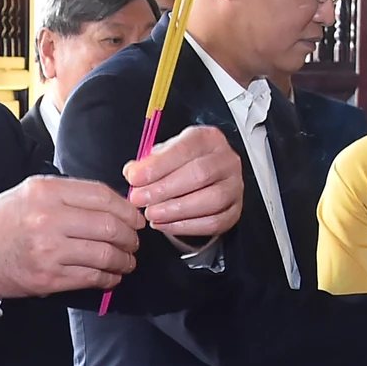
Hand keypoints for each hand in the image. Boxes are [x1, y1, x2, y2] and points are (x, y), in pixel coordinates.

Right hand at [0, 175, 143, 298]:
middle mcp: (48, 219)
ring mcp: (49, 250)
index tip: (136, 218)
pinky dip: (109, 278)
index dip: (127, 209)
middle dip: (130, 237)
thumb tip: (112, 204)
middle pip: (110, 226)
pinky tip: (111, 275)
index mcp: (46, 191)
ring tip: (126, 260)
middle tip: (134, 241)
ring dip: (124, 260)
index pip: (102, 196)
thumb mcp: (30, 192)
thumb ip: (69, 194)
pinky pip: (92, 277)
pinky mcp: (49, 277)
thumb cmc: (2, 222)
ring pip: (106, 254)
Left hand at [125, 125, 243, 245]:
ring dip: (175, 210)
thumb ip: (148, 162)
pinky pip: (213, 222)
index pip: (185, 149)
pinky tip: (164, 224)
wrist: (206, 181)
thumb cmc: (183, 165)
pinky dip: (185, 226)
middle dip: (164, 189)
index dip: (158, 165)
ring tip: (151, 213)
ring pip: (210, 200)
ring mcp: (234, 187)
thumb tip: (132, 172)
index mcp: (209, 139)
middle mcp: (227, 160)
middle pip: (200, 175)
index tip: (135, 178)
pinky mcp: (234, 211)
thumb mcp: (164, 155)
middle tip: (139, 199)